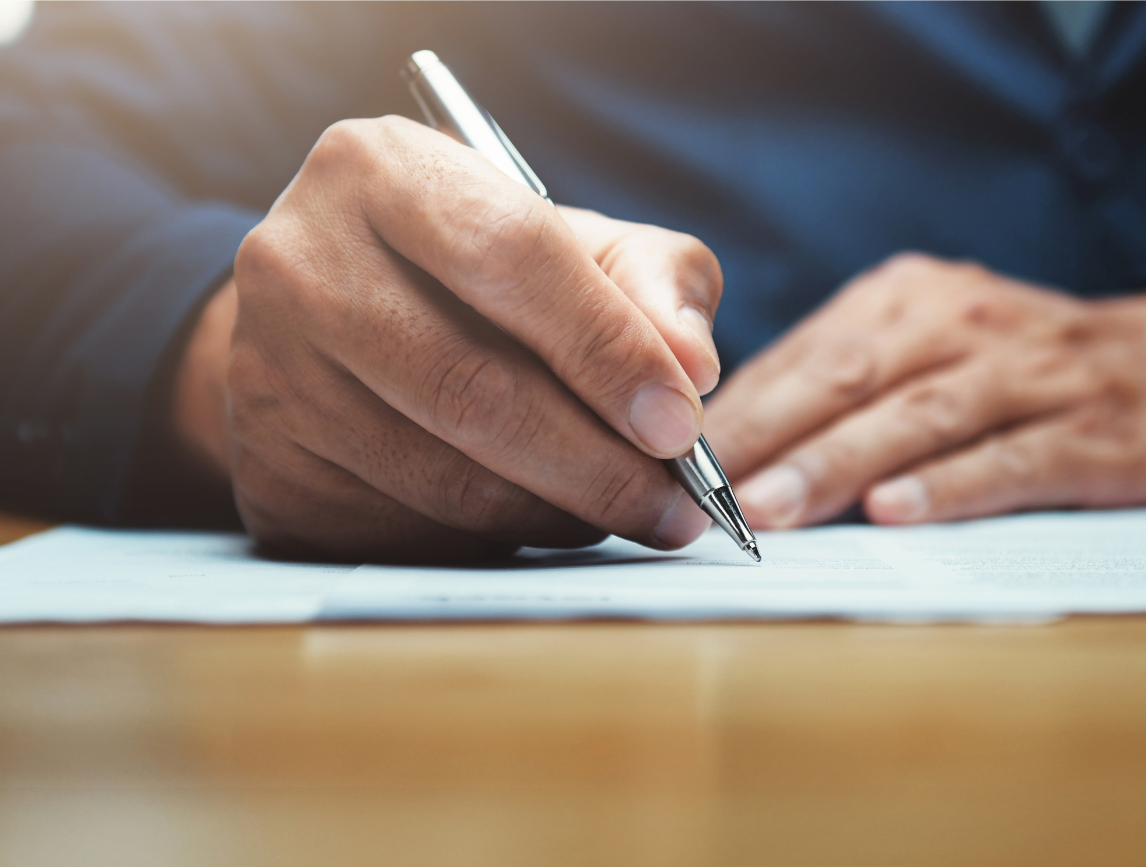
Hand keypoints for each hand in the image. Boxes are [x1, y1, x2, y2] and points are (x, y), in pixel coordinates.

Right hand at [172, 116, 724, 561]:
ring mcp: (268, 374)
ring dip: (558, 513)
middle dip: (598, 465)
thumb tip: (692, 368)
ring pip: (445, 479)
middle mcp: (298, 262)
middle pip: (472, 389)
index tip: (681, 424)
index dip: (607, 348)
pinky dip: (497, 540)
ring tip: (624, 513)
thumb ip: (652, 280)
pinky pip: (409, 531)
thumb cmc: (475, 276)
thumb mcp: (573, 241)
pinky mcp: (270, 471)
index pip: (511, 255)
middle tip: (676, 506)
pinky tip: (539, 520)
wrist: (332, 319)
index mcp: (381, 169)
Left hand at [705, 253, 1145, 527]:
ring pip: (917, 417)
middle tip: (699, 490)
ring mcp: (1028, 370)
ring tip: (771, 509)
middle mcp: (959, 320)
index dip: (736, 411)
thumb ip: (842, 386)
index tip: (669, 459)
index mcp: (906, 299)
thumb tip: (729, 445)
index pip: (805, 356)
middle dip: (768, 436)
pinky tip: (897, 513)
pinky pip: (1009, 457)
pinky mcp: (1089, 427)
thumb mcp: (929, 348)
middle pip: (849, 378)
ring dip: (838, 463)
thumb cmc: (1019, 369)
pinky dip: (950, 485)